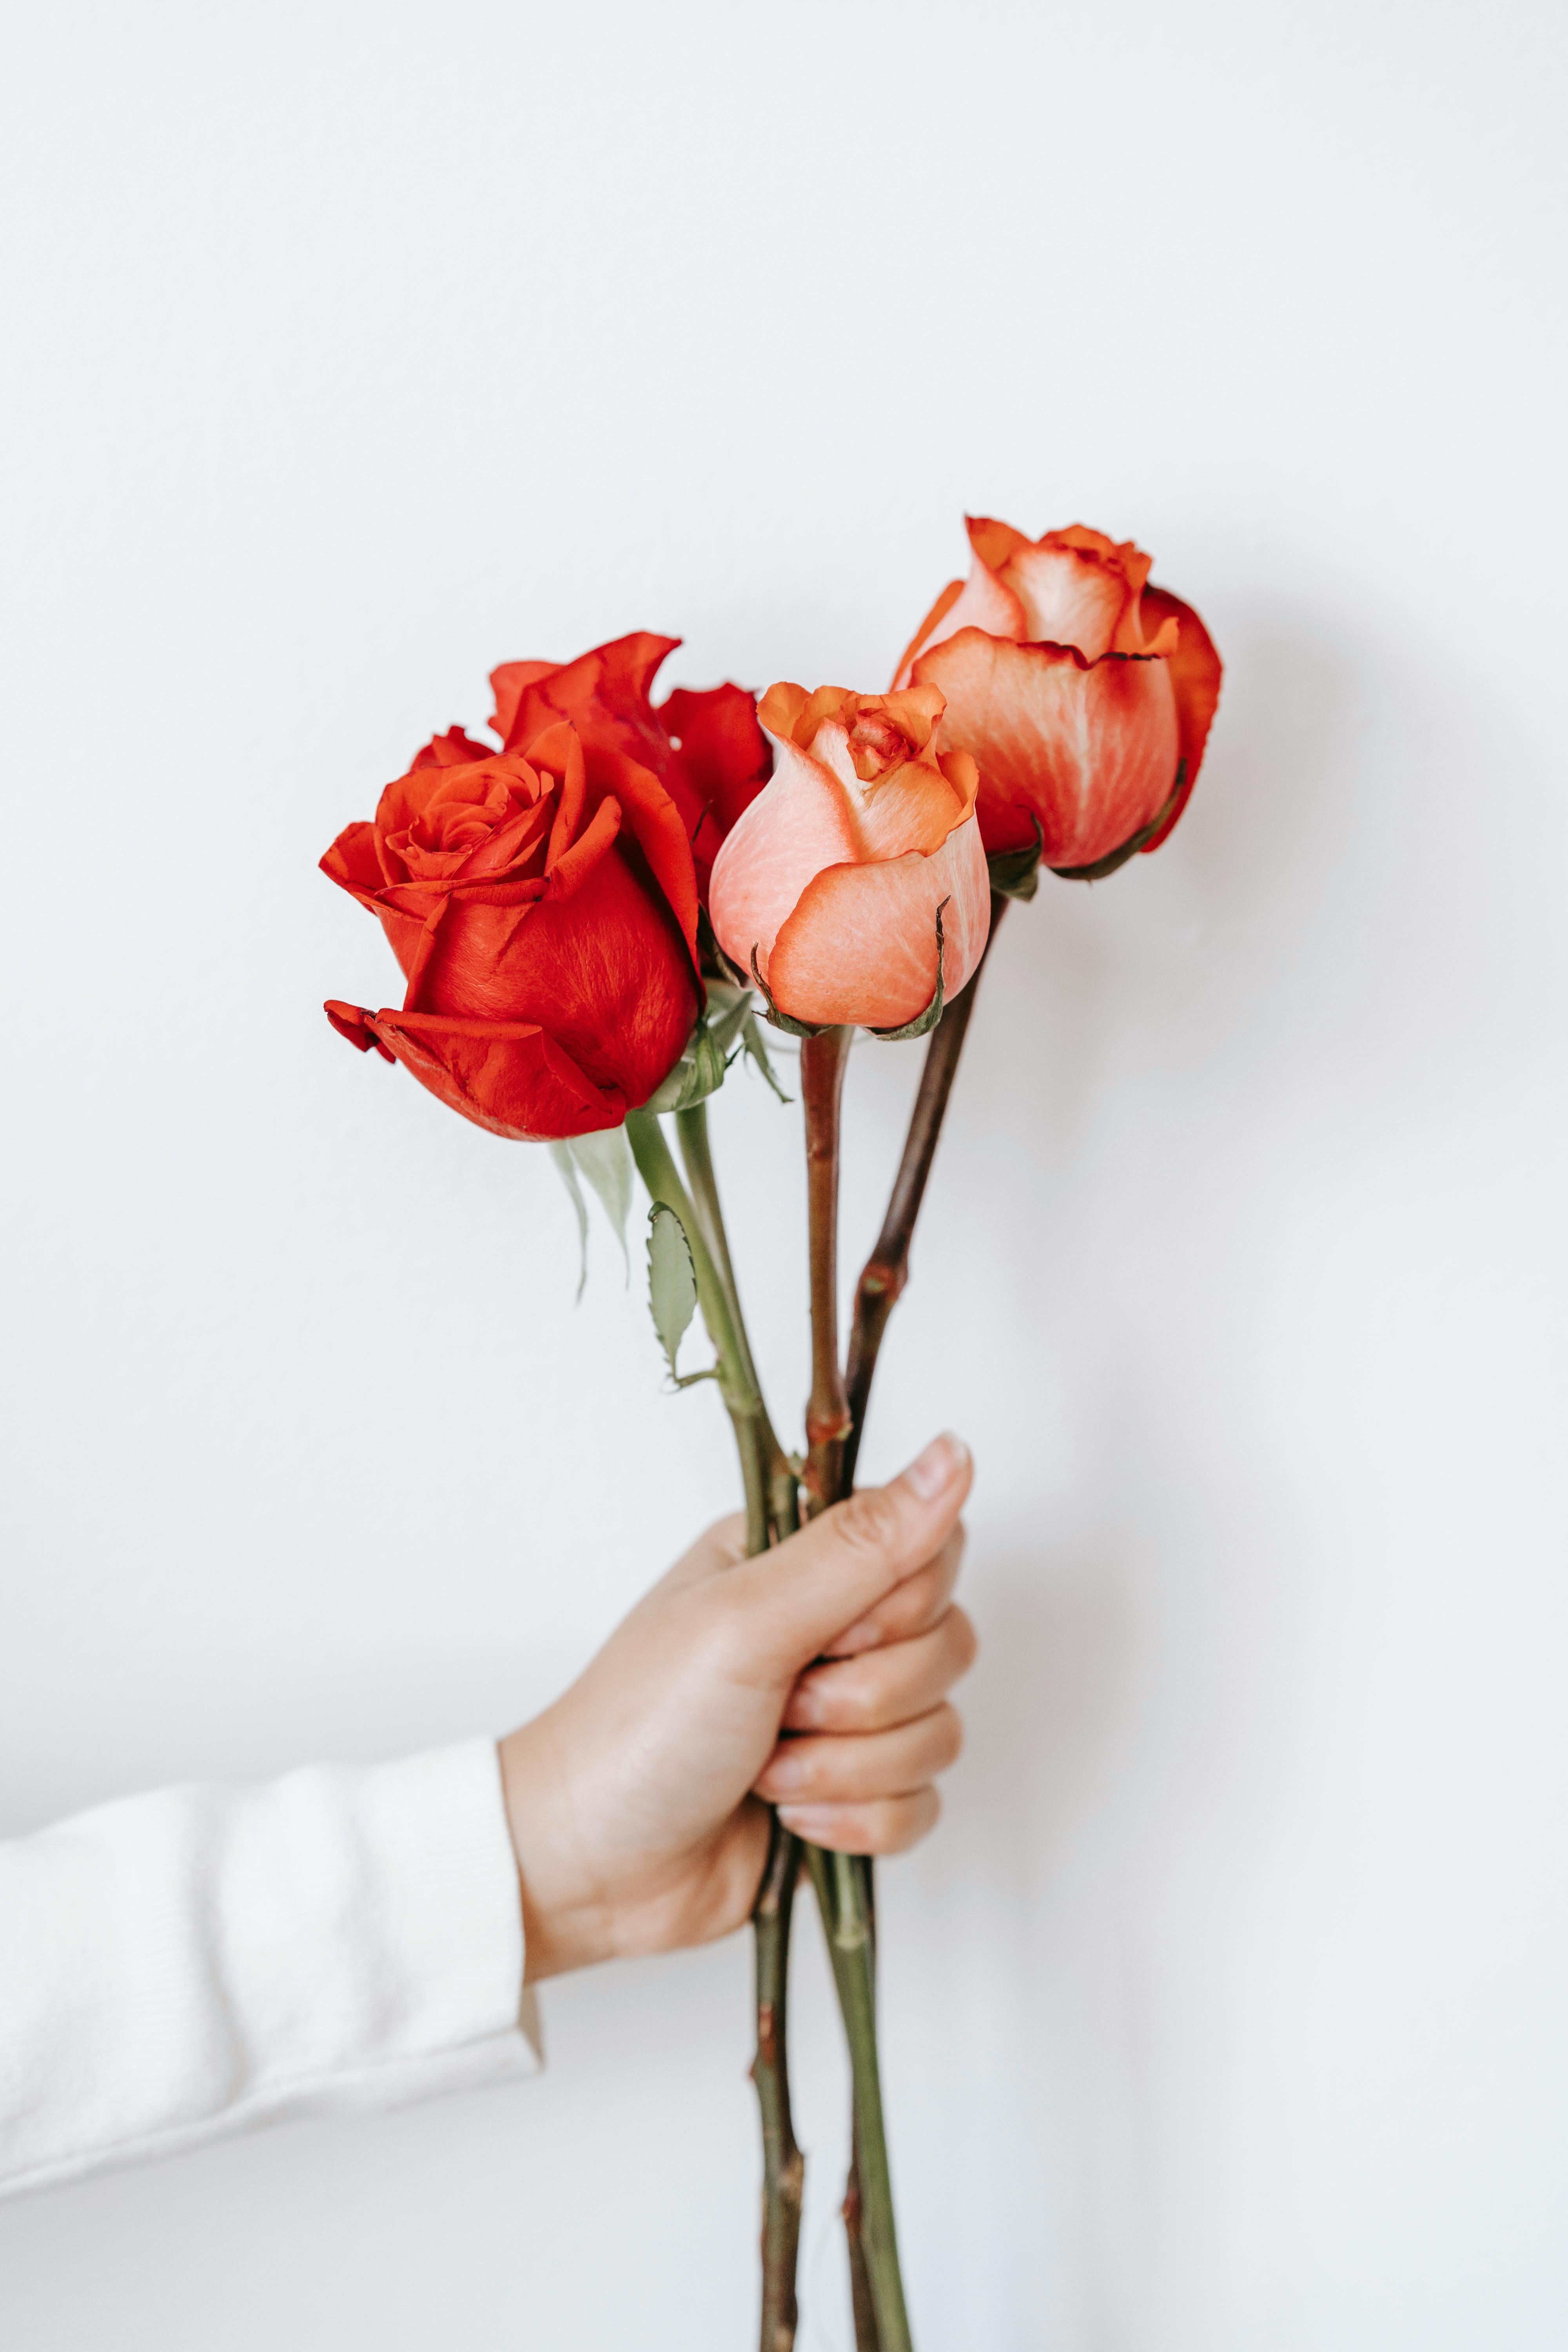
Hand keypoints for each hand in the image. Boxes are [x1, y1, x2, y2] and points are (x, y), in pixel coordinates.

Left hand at [498, 1433, 975, 1980]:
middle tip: (781, 1707)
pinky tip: (788, 1821)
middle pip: (947, 1640)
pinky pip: (923, 1801)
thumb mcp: (747, 1619)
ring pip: (940, 1726)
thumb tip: (954, 1452)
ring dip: (850, 1766)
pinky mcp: (853, 1791)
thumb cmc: (639, 1728)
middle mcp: (826, 1625)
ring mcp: (843, 1713)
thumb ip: (861, 1545)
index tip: (828, 1634)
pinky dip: (857, 1821)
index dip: (898, 1604)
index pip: (928, 1545)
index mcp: (796, 1557)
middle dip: (865, 1696)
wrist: (589, 1866)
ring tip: (767, 1771)